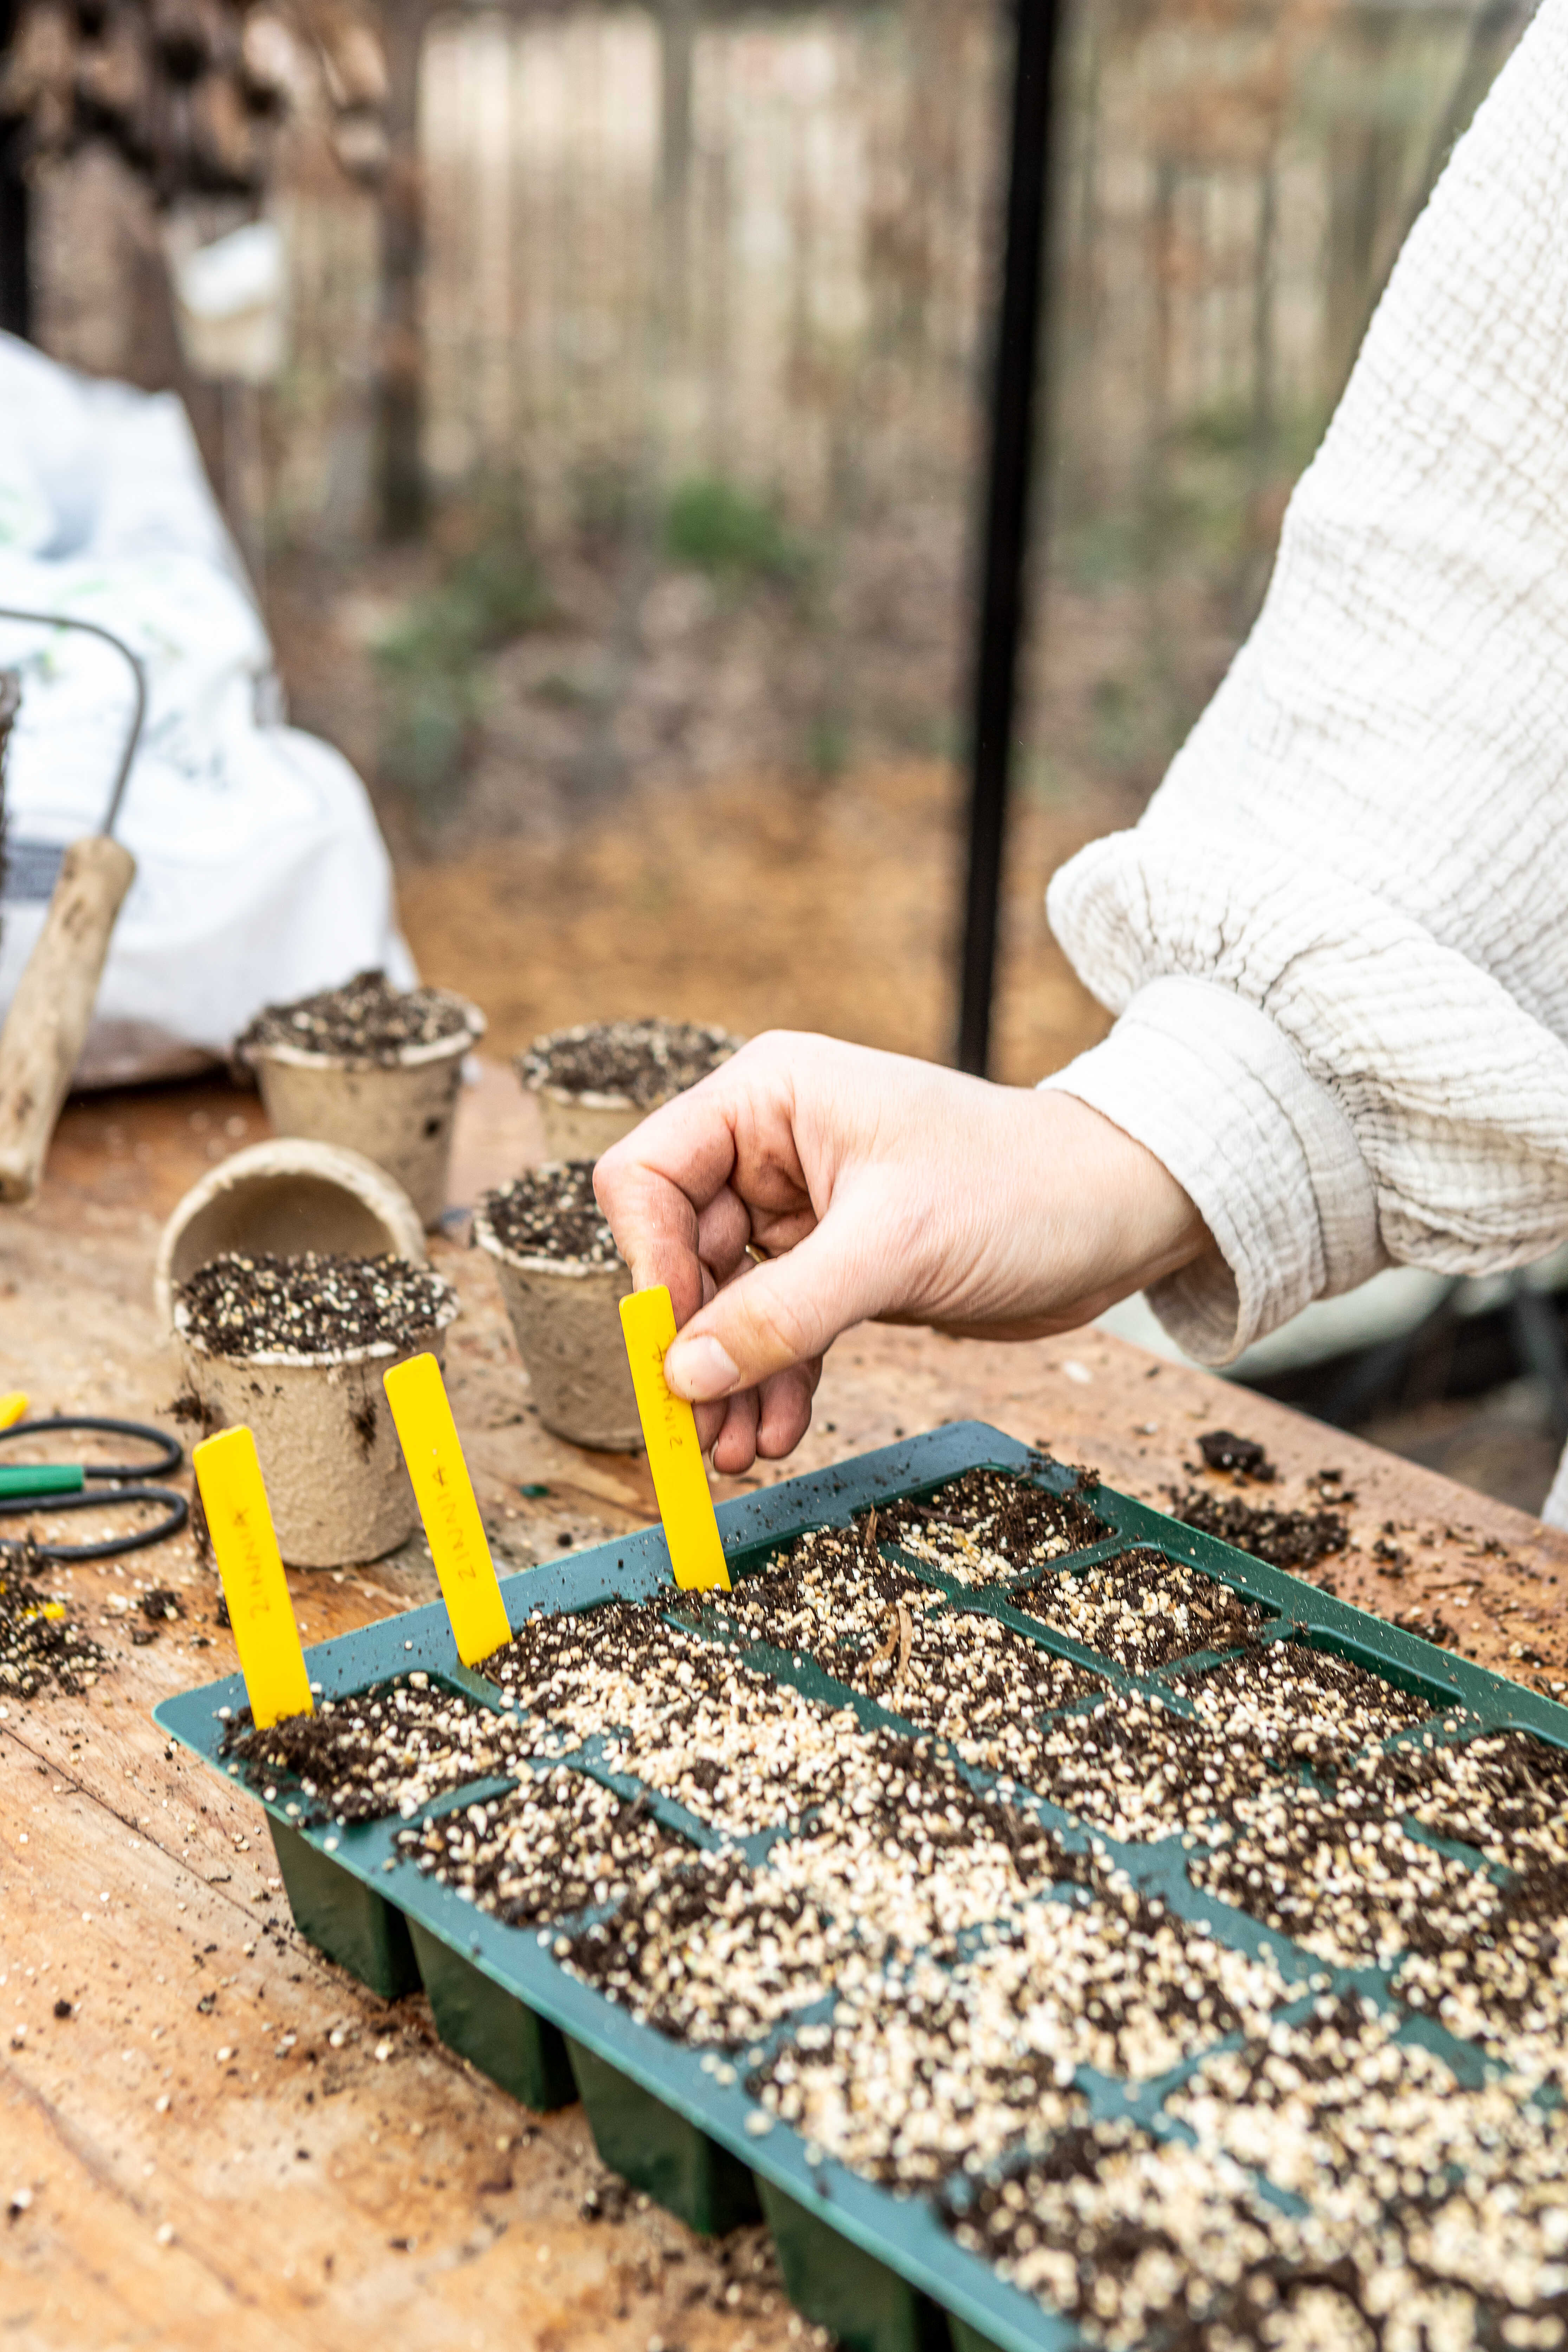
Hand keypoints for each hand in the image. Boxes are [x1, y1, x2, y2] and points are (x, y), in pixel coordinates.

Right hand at [593, 1031, 1211, 1472]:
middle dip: (686, 1347)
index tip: (673, 1346)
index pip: (649, 1175)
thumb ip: (783, 1311)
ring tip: (734, 1456)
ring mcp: (801, 1209)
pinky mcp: (837, 1265)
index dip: (648, 1264)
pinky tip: (778, 1432)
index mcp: (768, 1098)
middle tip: (691, 1434)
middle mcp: (771, 1146)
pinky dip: (771, 1382)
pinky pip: (775, 1331)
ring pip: (723, 1305)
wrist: (1120, 1214)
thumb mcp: (896, 1246)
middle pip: (677, 1252)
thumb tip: (683, 1377)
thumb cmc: (1022, 1187)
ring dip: (725, 1381)